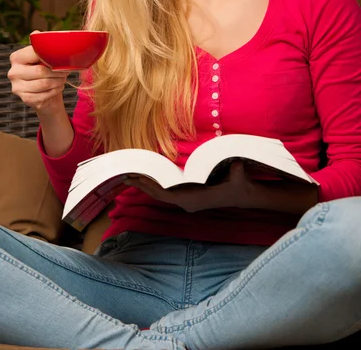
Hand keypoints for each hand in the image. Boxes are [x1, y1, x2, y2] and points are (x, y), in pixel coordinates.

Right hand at [8, 32, 70, 114]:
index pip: (35, 53)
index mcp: (16, 58)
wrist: (47, 93)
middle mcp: (13, 72)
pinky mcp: (24, 99)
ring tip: (63, 79)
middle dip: (57, 72)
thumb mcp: (45, 56)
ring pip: (43, 84)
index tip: (63, 59)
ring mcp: (17, 87)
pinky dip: (55, 91)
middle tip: (66, 71)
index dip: (52, 57)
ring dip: (58, 81)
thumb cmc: (47, 71)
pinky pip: (44, 95)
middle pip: (40, 71)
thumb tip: (38, 34)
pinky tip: (58, 87)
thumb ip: (42, 45)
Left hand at [124, 161, 257, 211]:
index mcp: (194, 200)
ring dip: (146, 185)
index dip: (149, 186)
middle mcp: (187, 202)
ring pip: (161, 193)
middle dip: (142, 185)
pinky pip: (167, 191)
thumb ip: (237, 173)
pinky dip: (156, 184)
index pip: (166, 194)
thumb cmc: (240, 185)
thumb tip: (237, 165)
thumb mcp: (239, 178)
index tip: (135, 177)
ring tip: (130, 174)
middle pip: (159, 194)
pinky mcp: (188, 197)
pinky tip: (147, 177)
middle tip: (124, 174)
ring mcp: (187, 201)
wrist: (244, 194)